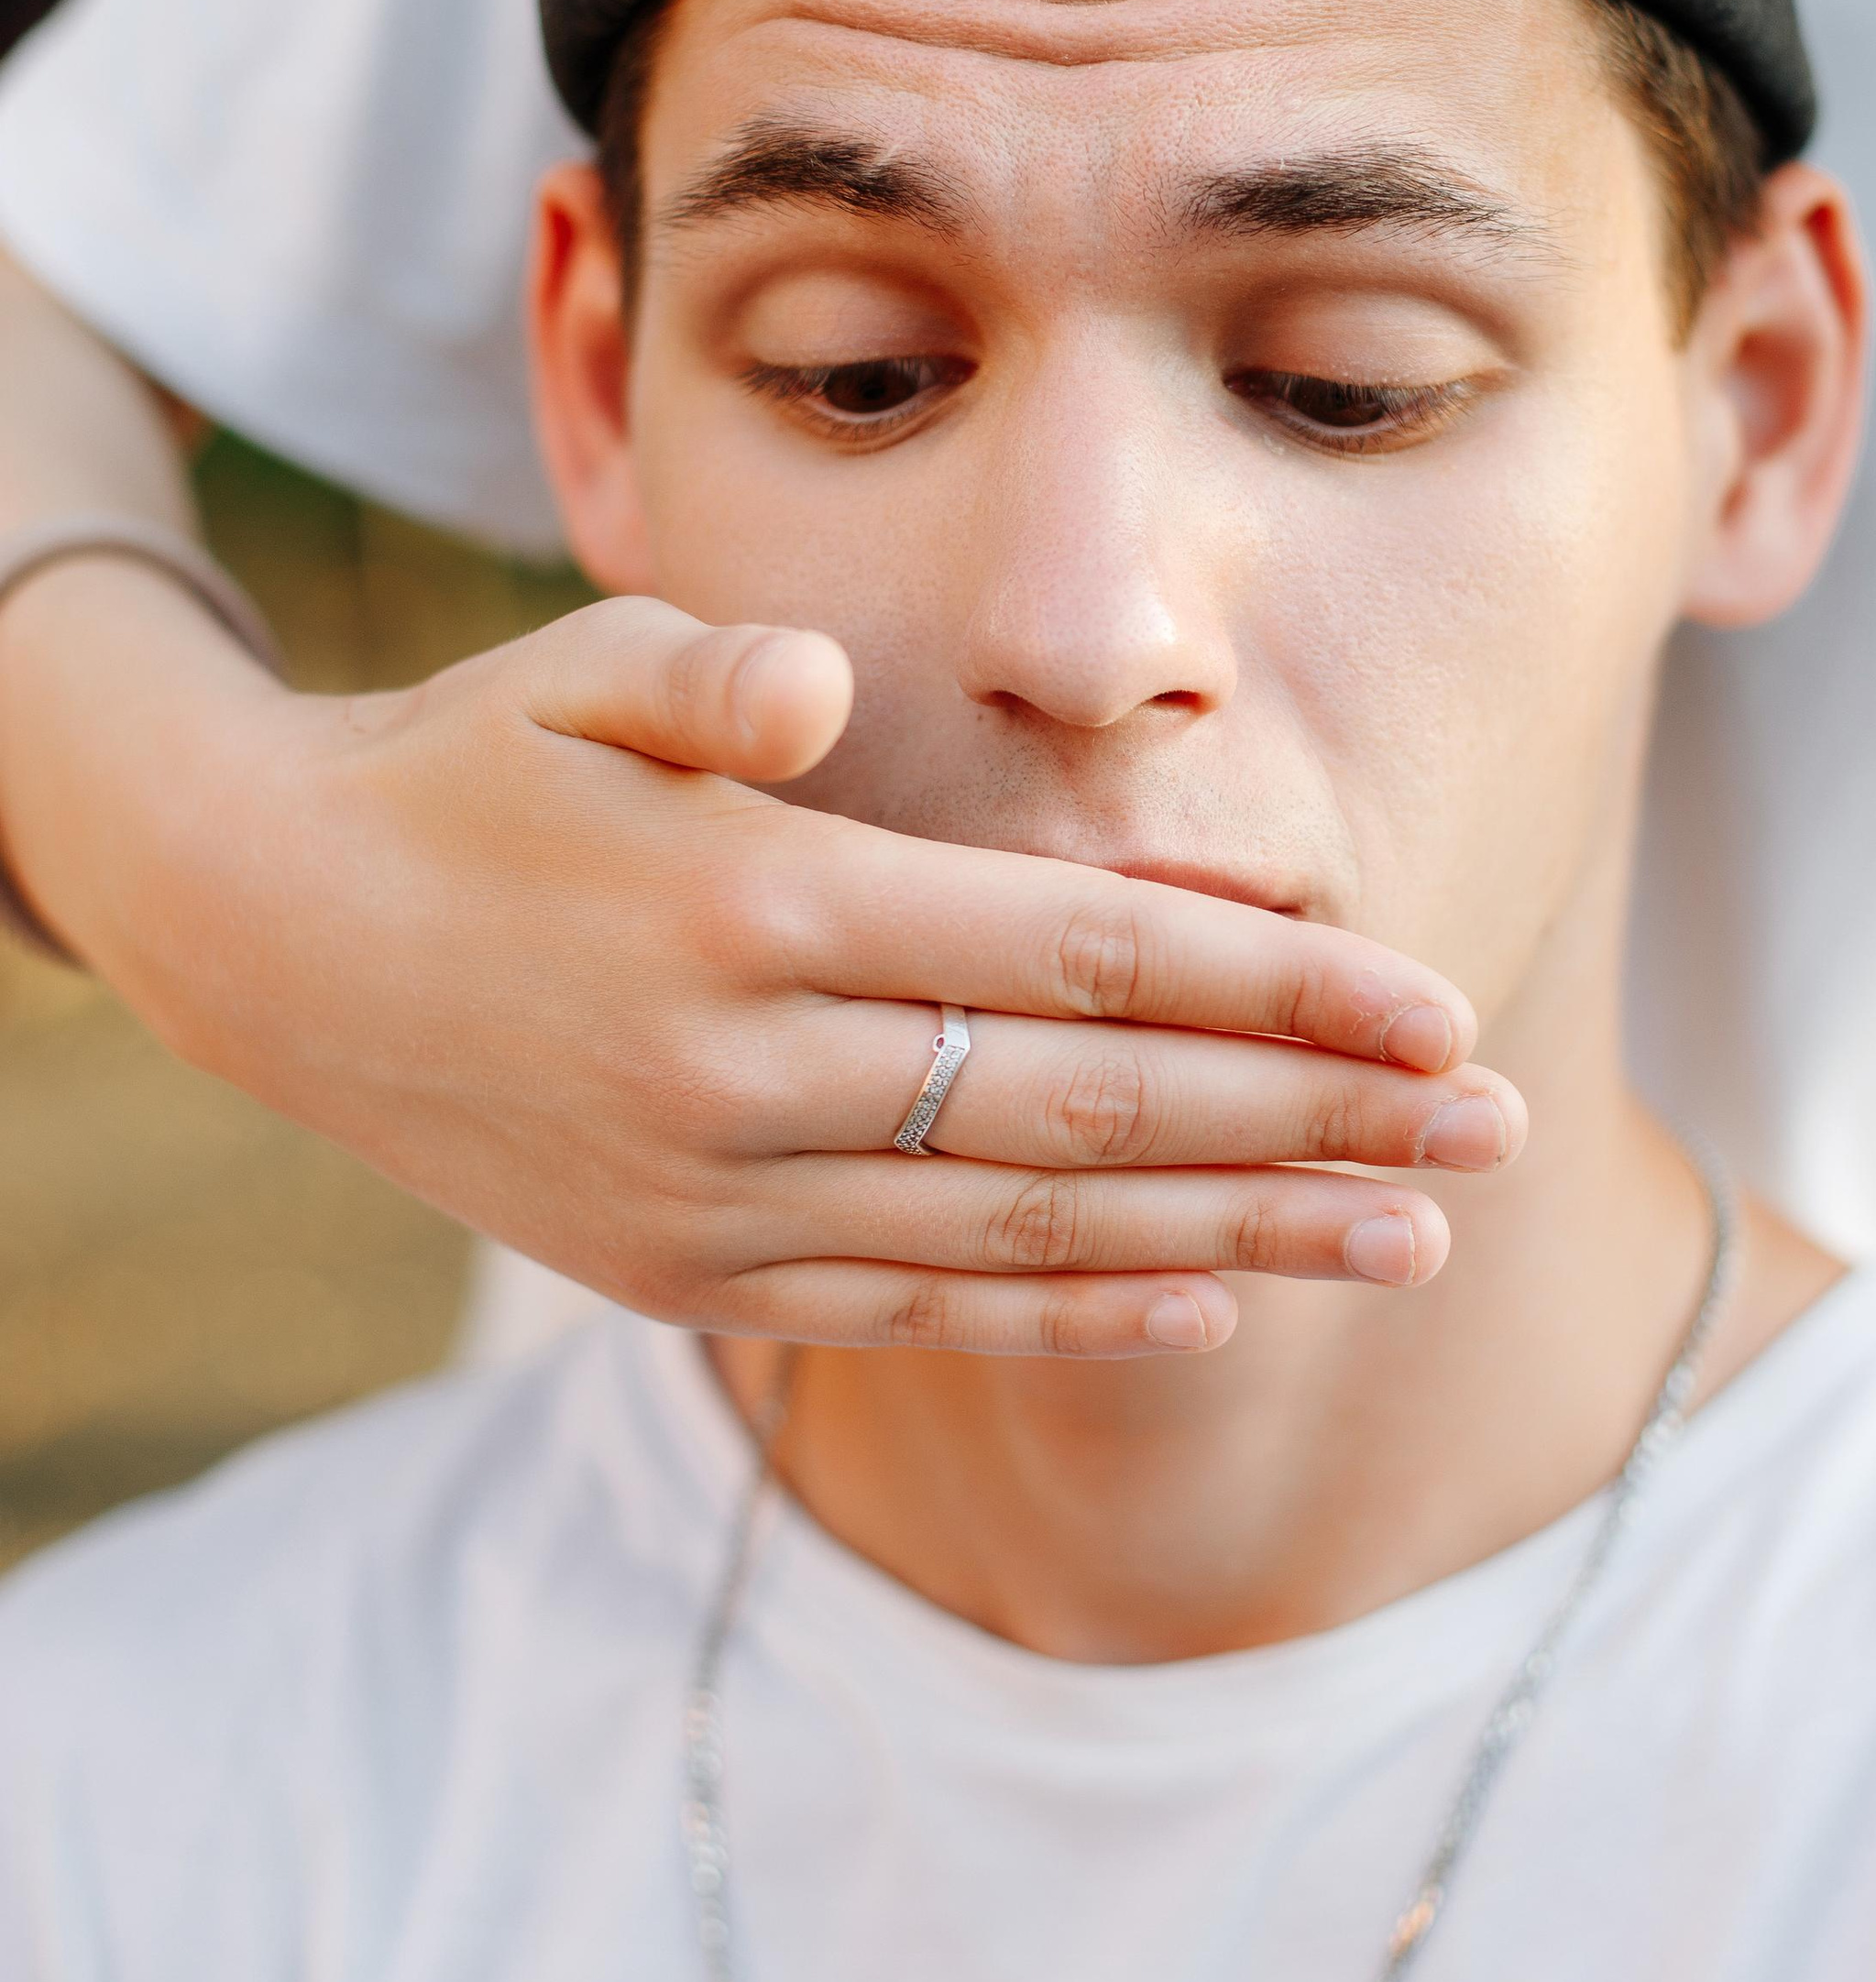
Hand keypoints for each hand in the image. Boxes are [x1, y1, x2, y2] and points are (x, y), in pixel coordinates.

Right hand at [8, 579, 1517, 1356]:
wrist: (274, 937)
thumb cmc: (473, 768)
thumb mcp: (569, 672)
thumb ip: (710, 682)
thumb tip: (819, 706)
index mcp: (758, 907)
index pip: (1075, 954)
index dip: (1272, 987)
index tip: (1435, 1005)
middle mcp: (751, 1075)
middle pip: (1095, 1106)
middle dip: (1313, 1118)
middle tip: (1495, 1128)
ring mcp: (720, 1199)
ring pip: (1033, 1228)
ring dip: (1241, 1232)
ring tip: (1414, 1236)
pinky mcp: (688, 1275)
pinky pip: (921, 1305)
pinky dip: (1074, 1309)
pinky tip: (1214, 1304)